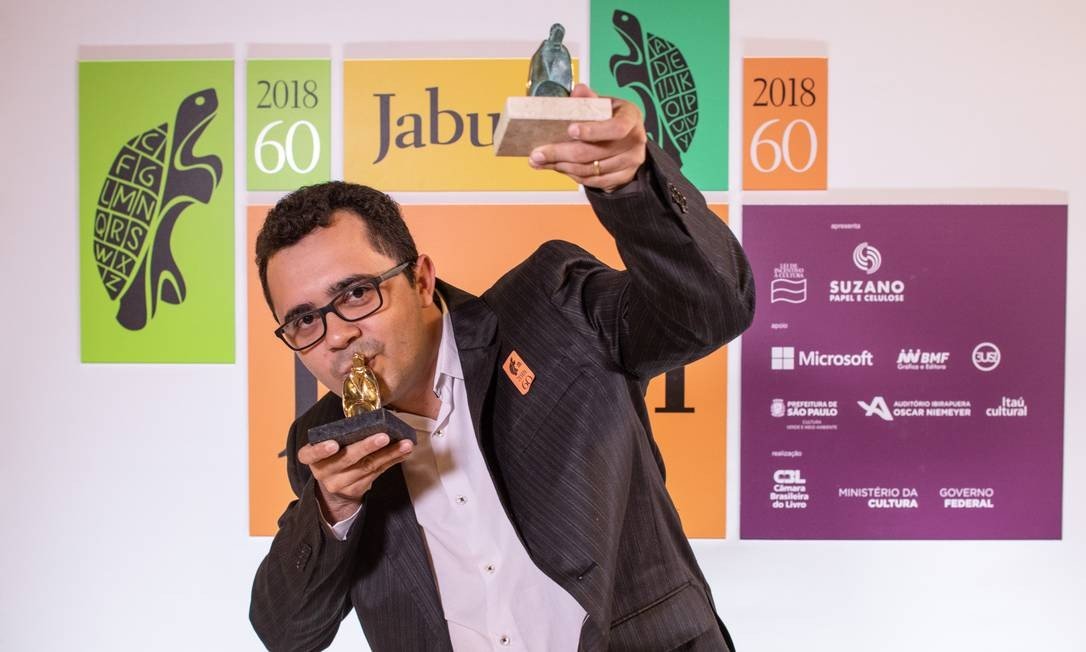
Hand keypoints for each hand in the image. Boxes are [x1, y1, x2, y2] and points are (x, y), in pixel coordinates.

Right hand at [298, 434, 412, 521]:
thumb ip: (341, 436)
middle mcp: (323, 473)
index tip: (333, 444)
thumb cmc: (334, 457)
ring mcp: (340, 484)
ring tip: (404, 444)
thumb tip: (371, 418)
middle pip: (345, 460)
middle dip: (366, 447)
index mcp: (312, 458)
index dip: (320, 450)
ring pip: (366, 467)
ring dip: (388, 454)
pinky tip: (403, 452)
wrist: (335, 489)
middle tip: (383, 437)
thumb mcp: (328, 447)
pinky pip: (377, 473)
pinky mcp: (357, 489)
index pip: (309, 455)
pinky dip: (392, 460)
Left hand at [528, 83, 646, 192]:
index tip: (570, 131)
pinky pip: (593, 181)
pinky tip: (559, 167)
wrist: (629, 139)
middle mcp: (634, 140)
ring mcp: (631, 161)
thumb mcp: (605, 103)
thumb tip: (577, 91)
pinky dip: (572, 175)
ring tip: (542, 161)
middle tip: (538, 153)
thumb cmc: (613, 117)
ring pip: (590, 169)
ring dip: (562, 166)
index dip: (593, 131)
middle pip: (594, 152)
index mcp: (630, 117)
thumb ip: (589, 98)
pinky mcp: (624, 177)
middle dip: (561, 153)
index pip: (615, 127)